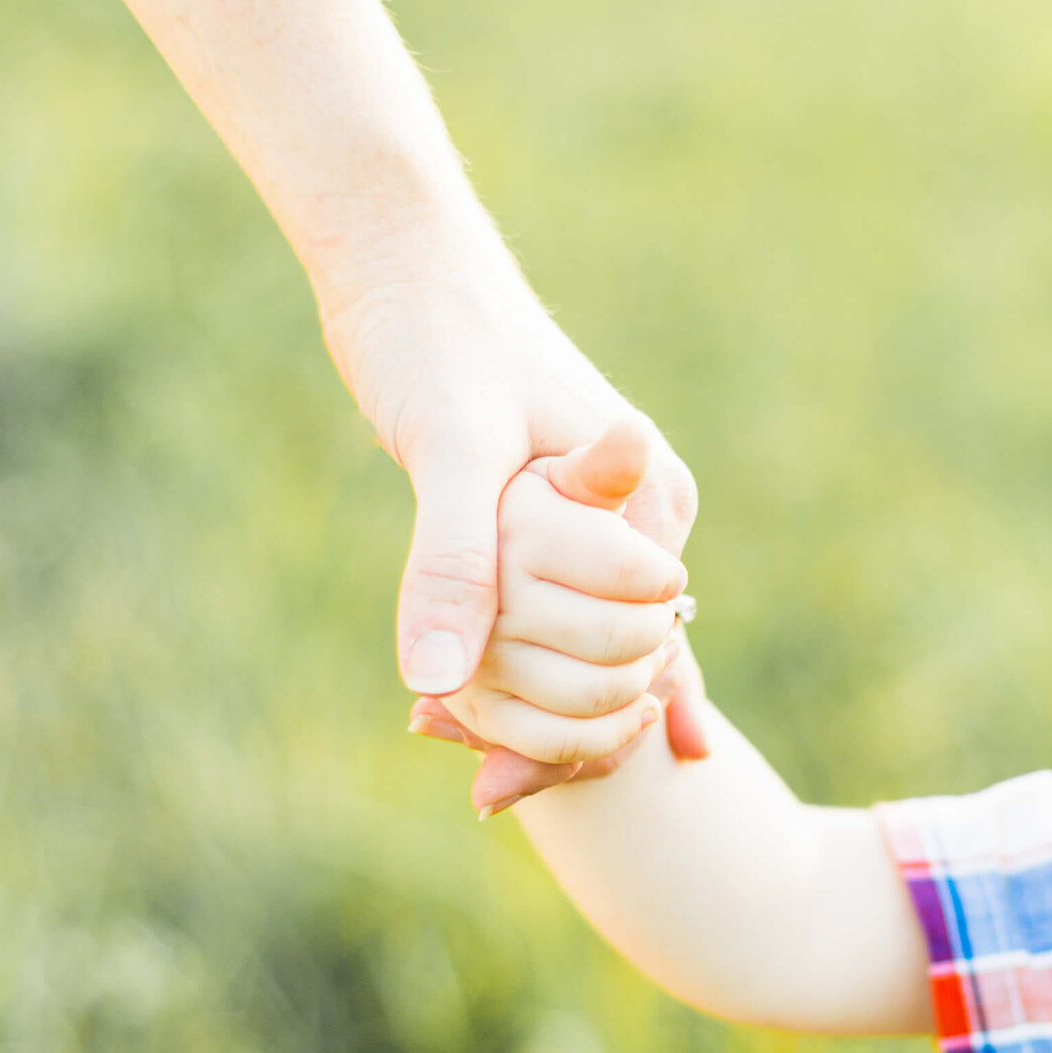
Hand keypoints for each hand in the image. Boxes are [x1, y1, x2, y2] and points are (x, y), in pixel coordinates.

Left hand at [317, 199, 709, 795]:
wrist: (405, 257)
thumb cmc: (435, 334)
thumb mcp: (445, 447)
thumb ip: (452, 560)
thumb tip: (442, 678)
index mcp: (647, 497)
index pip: (641, 648)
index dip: (583, 725)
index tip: (502, 785)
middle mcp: (640, 510)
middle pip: (618, 656)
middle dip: (558, 726)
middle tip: (483, 795)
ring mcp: (601, 513)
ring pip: (582, 639)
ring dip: (532, 703)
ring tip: (476, 781)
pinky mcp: (551, 513)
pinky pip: (547, 610)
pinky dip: (513, 662)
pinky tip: (469, 720)